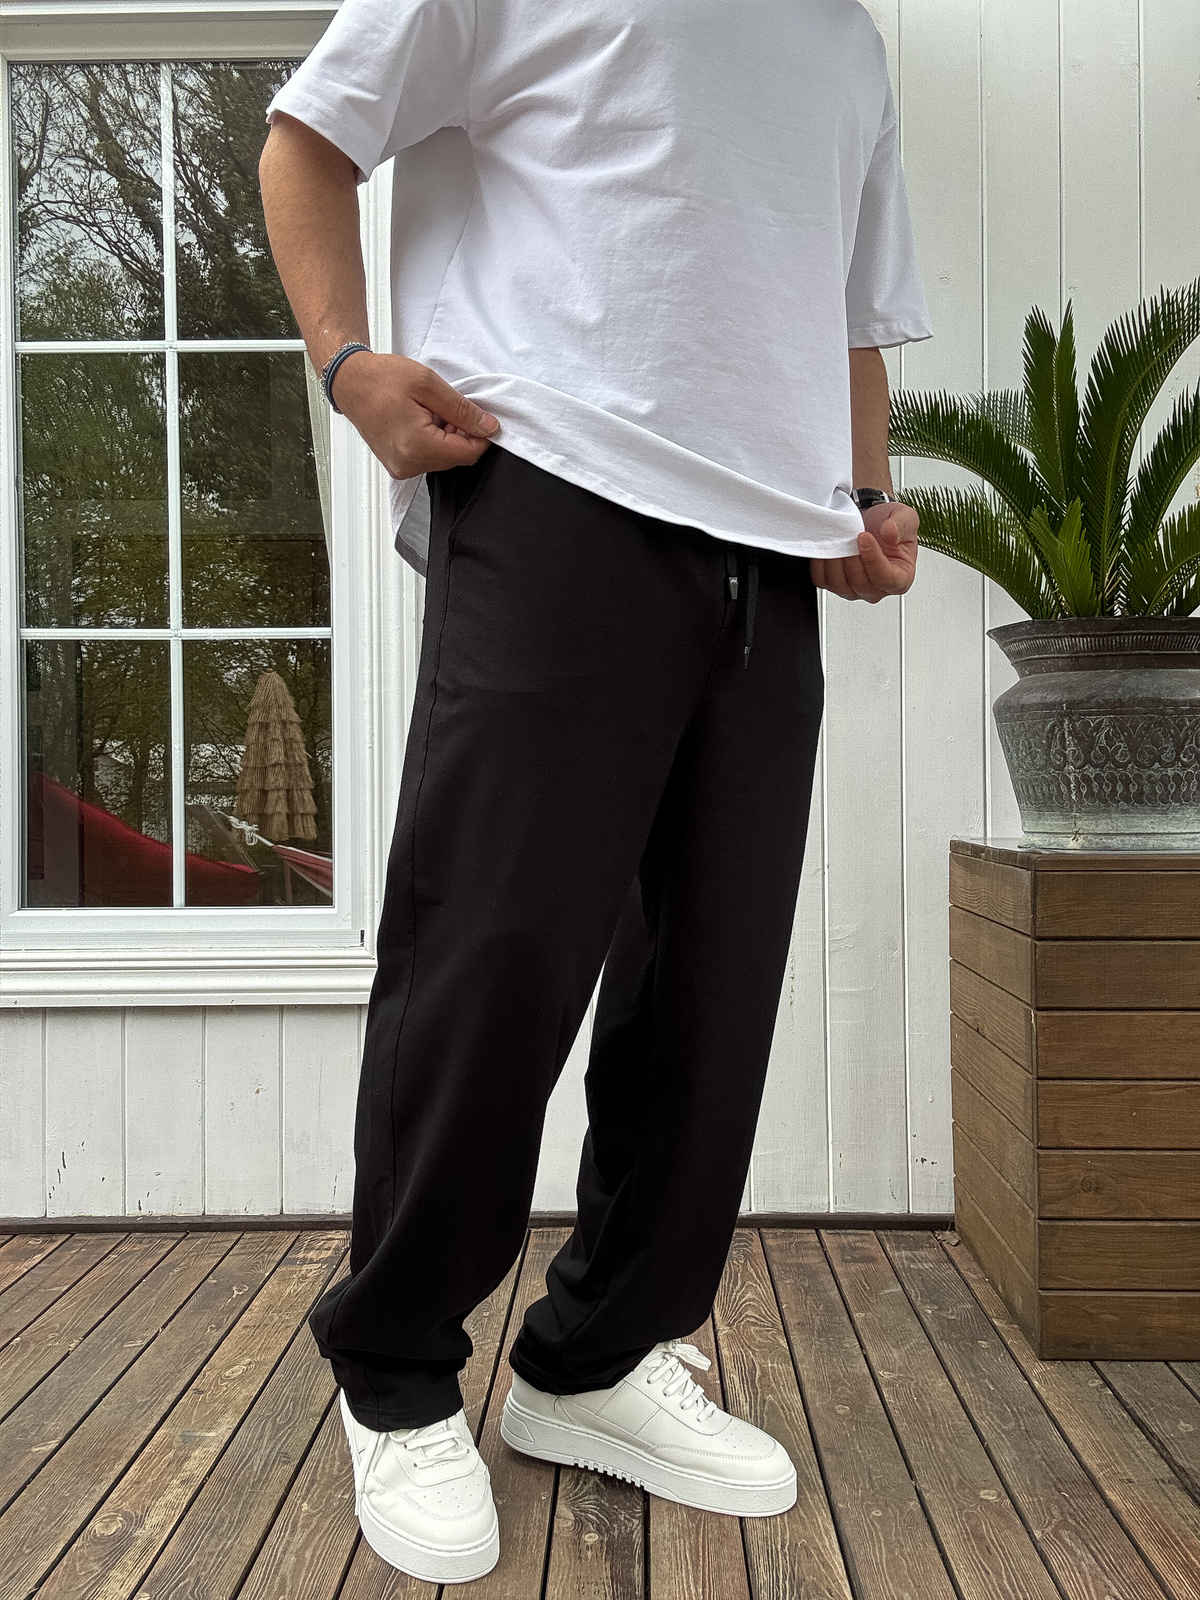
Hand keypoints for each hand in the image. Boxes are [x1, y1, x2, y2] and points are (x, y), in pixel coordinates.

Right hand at [329, 351, 499, 476]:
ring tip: (430, 411)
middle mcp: (408, 464)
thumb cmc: (380, 379)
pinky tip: (422, 421)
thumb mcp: (428, 384)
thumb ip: (462, 409)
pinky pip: (428, 458)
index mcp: (416, 446)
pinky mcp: (398, 465)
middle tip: (449, 407)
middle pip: (456, 458)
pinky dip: (433, 440)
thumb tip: (488, 426)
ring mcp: (401, 468)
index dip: (481, 435)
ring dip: (447, 436)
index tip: (483, 418)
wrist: (350, 381)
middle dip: (462, 433)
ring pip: (443, 458)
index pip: (468, 454)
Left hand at [810, 499, 919, 601]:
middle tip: (849, 535)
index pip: (885, 578)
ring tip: (839, 538)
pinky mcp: (833, 585)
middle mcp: (876, 589)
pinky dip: (821, 563)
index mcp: (900, 578)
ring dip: (836, 559)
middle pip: (859, 582)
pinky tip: (828, 546)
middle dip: (851, 556)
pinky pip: (822, 579)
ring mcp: (853, 590)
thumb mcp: (905, 517)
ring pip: (839, 583)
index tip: (864, 537)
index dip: (872, 558)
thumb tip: (890, 533)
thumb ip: (902, 525)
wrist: (868, 521)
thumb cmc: (886, 524)